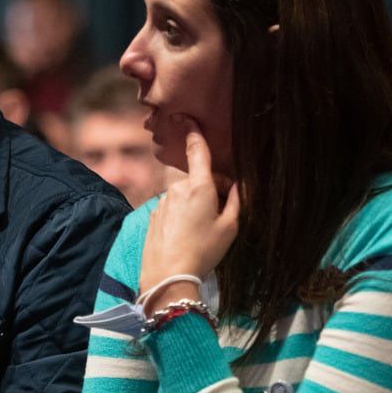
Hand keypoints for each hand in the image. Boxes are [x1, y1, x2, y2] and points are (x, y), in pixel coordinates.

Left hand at [138, 117, 237, 307]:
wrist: (167, 275)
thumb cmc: (203, 251)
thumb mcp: (230, 227)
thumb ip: (237, 200)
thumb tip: (240, 184)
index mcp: (199, 186)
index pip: (198, 151)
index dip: (194, 132)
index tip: (185, 117)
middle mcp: (177, 189)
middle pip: (198, 180)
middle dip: (211, 190)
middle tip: (221, 216)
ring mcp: (162, 202)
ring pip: (185, 196)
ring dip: (195, 204)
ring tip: (202, 232)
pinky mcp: (152, 216)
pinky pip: (172, 209)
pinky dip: (181, 216)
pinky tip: (186, 237)